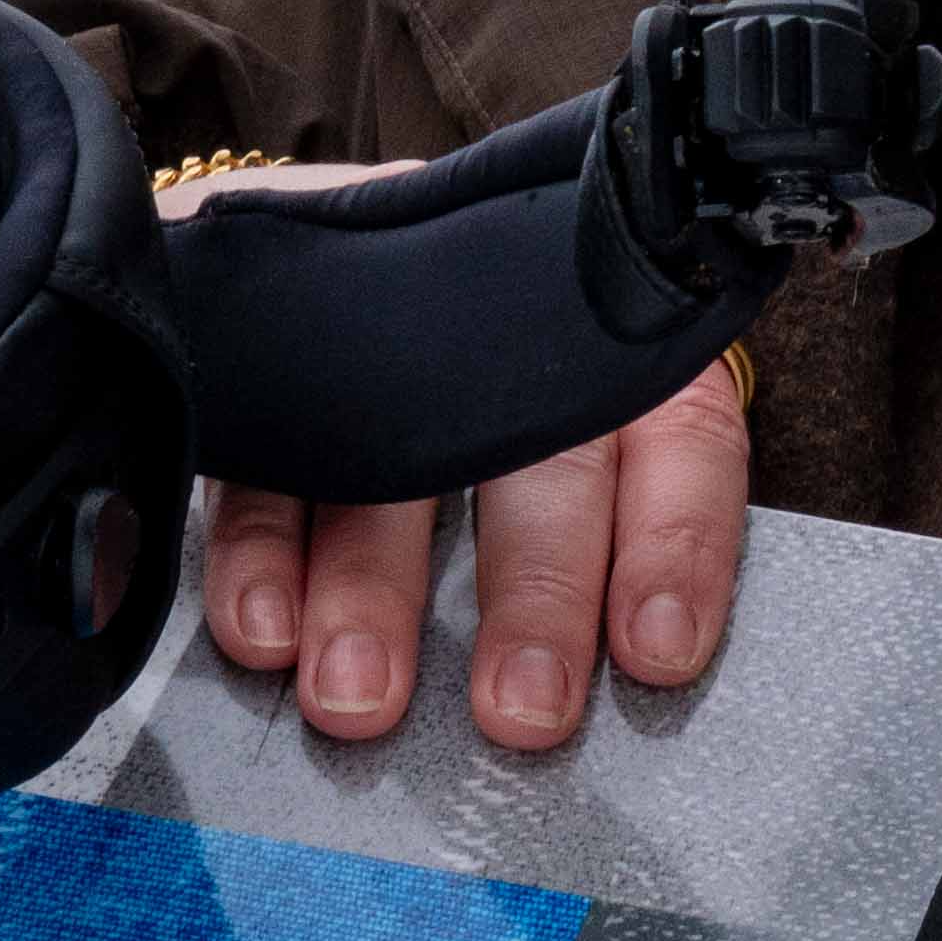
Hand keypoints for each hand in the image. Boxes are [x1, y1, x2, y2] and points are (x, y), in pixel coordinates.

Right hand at [163, 158, 750, 747]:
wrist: (365, 235)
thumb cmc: (519, 371)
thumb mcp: (598, 408)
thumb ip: (630, 515)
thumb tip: (655, 649)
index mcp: (624, 354)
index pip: (681, 438)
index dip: (674, 546)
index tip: (660, 650)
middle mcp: (519, 343)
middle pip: (542, 471)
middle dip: (534, 598)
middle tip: (521, 706)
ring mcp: (391, 347)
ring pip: (392, 472)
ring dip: (372, 593)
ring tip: (362, 694)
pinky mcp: (281, 361)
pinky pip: (267, 462)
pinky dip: (260, 552)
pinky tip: (265, 630)